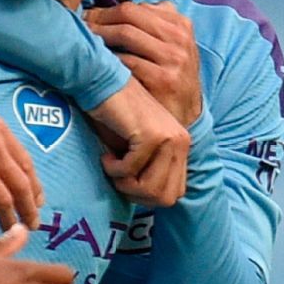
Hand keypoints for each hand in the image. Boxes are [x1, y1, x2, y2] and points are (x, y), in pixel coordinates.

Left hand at [85, 2, 201, 124]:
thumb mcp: (169, 46)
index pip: (134, 7)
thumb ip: (149, 24)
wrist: (185, 115)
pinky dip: (107, 59)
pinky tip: (95, 62)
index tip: (87, 17)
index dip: (104, 11)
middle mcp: (179, 37)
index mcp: (180, 24)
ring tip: (83, 41)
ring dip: (98, 35)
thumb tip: (106, 8)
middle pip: (128, 14)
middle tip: (78, 26)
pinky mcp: (163, 79)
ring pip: (125, 33)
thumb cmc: (168, 76)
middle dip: (98, 18)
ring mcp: (173, 58)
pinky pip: (126, 61)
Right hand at [87, 79, 189, 206]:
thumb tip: (145, 199)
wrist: (101, 85)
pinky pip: (131, 170)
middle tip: (115, 176)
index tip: (124, 180)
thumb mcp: (135, 149)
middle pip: (165, 198)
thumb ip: (147, 169)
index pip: (174, 194)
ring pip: (150, 189)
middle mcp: (182, 143)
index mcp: (182, 146)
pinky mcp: (152, 135)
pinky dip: (113, 168)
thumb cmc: (112, 117)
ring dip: (124, 183)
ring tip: (111, 164)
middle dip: (134, 194)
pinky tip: (106, 154)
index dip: (146, 196)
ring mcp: (170, 139)